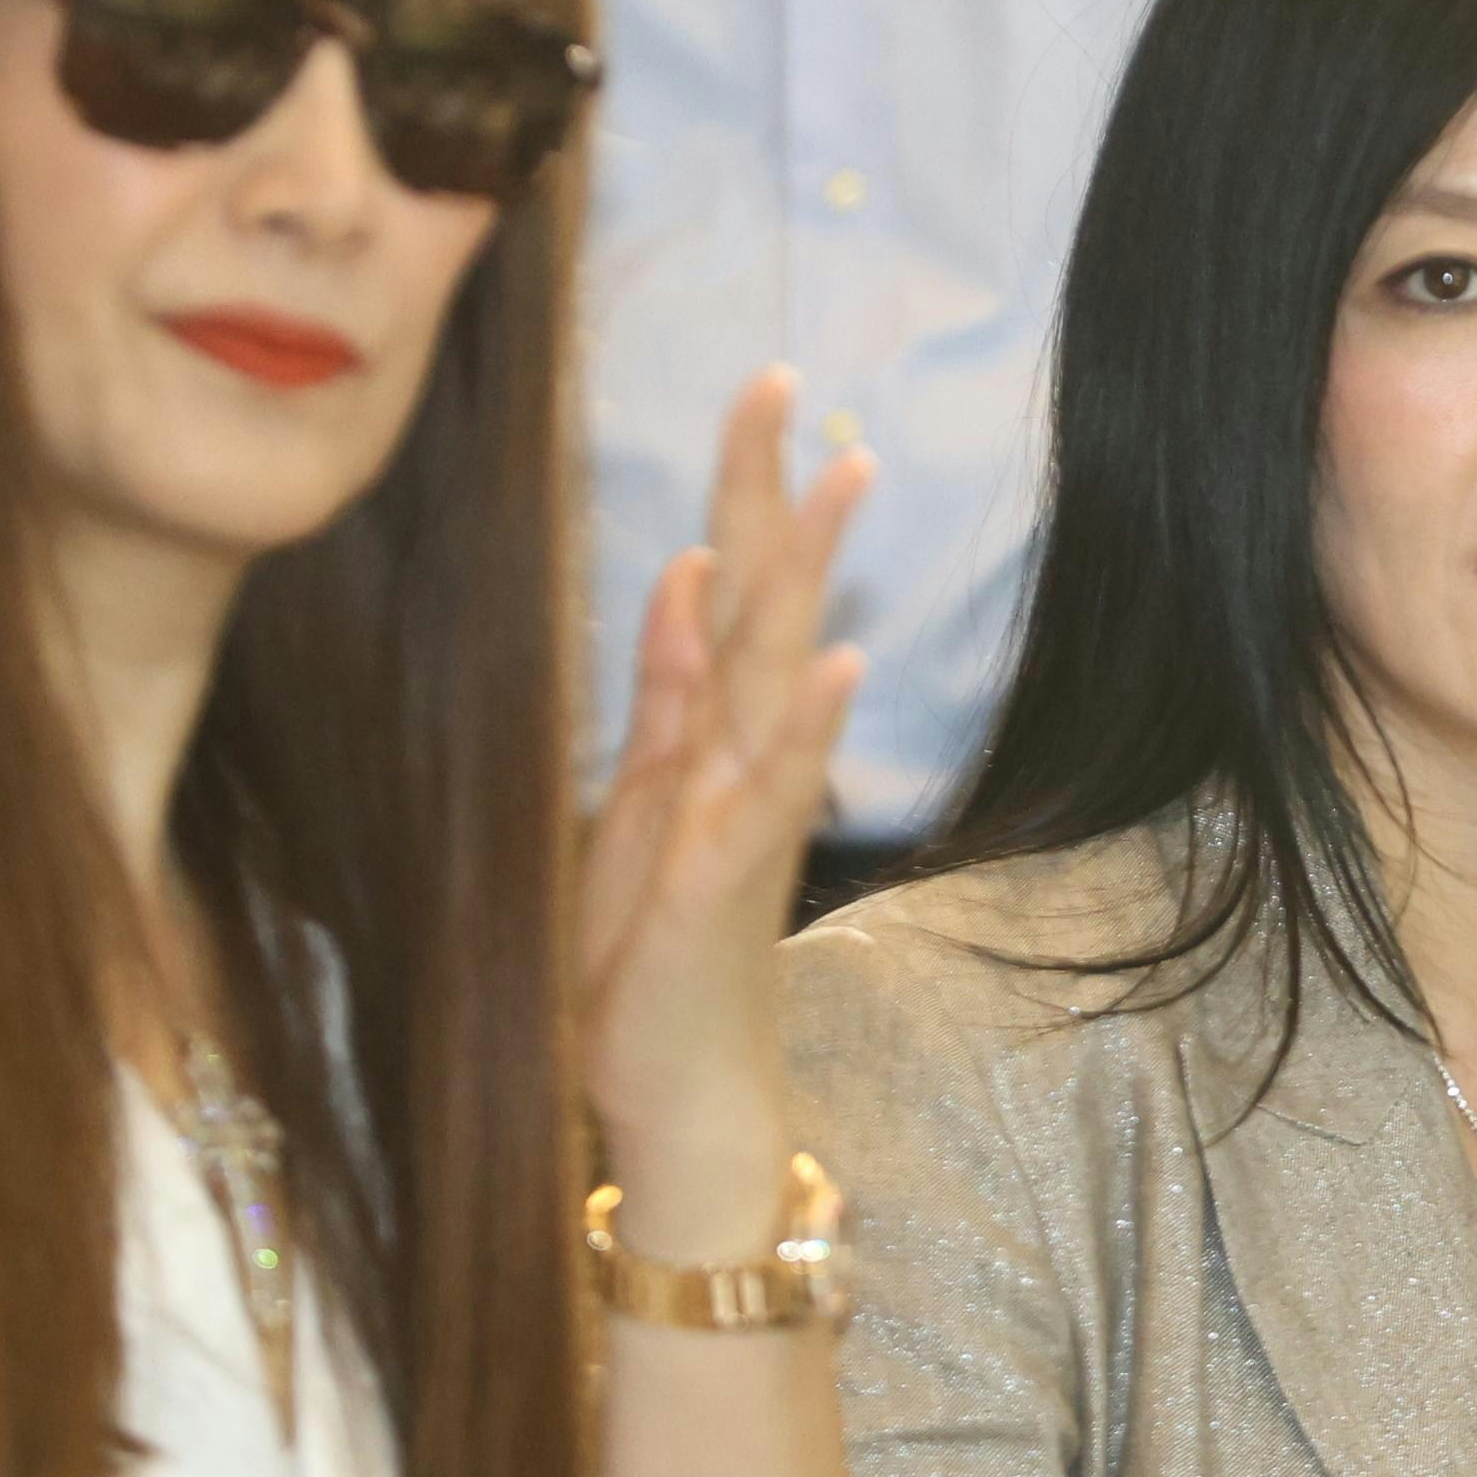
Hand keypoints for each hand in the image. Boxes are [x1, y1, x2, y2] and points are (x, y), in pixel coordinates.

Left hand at [577, 369, 871, 1259]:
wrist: (676, 1093)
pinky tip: (838, 660)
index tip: (761, 390)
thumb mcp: (634, 807)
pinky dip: (812, 724)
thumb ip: (665, 698)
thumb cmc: (649, 963)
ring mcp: (748, 814)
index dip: (743, 489)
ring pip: (786, 670)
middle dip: (772, 491)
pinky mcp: (734, 877)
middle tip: (785, 383)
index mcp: (709, 738)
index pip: (731, 585)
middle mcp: (744, 759)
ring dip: (812, 575)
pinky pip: (780, 788)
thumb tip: (684, 579)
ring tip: (842, 477)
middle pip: (766, 599)